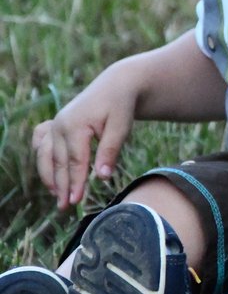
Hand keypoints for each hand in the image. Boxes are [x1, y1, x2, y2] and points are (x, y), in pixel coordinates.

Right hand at [32, 66, 136, 210]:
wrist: (115, 86)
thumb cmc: (120, 107)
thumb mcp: (121, 127)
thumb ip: (110, 151)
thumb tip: (102, 177)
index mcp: (75, 125)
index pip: (75, 161)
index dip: (75, 183)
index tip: (76, 202)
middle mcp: (60, 124)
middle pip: (59, 162)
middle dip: (61, 186)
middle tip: (65, 207)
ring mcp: (55, 124)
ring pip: (46, 155)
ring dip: (49, 177)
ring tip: (56, 196)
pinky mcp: (55, 124)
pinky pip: (41, 142)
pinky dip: (42, 157)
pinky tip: (48, 172)